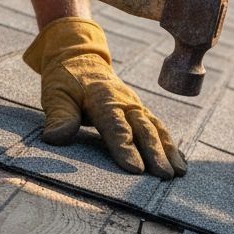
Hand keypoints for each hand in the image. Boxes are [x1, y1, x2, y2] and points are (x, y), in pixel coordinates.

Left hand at [24, 18, 187, 179]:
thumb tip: (55, 138)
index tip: (135, 169)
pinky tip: (179, 161)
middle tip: (164, 176)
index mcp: (103, 98)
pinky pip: (159, 127)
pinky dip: (170, 144)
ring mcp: (135, 105)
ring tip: (179, 172)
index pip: (116, 125)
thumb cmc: (65, 80)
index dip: (125, 147)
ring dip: (168, 150)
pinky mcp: (140, 111)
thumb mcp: (55, 94)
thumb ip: (59, 116)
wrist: (80, 58)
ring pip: (156, 128)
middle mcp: (125, 101)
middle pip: (143, 128)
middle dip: (155, 153)